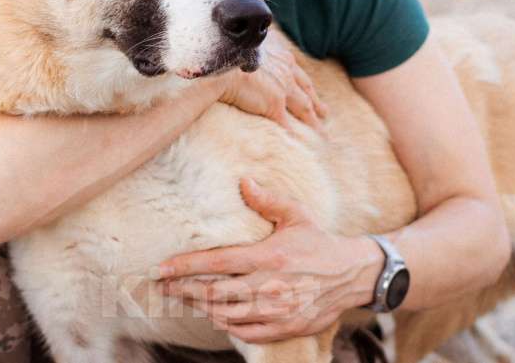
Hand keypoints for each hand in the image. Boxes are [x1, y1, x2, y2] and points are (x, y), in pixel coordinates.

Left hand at [155, 178, 382, 343]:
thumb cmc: (319, 242)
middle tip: (163, 285)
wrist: (352, 275)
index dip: (185, 267)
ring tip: (184, 297)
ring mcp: (276, 310)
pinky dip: (225, 324)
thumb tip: (243, 181)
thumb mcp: (296, 215)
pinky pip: (245, 332)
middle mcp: (269, 286)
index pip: (216, 263)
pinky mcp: (284, 327)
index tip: (161, 268)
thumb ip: (267, 200)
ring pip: (225, 315)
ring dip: (200, 307)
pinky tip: (214, 314)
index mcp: (269, 257)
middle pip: (214, 293)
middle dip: (183, 290)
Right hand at [219, 29, 327, 130]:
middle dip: (316, 102)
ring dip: (313, 121)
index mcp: (282, 58)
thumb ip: (255, 51)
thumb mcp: (248, 47)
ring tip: (320, 132)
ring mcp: (283, 89)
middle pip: (306, 90)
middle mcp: (287, 71)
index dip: (306, 85)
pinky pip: (287, 124)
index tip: (311, 93)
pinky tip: (297, 144)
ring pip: (304, 108)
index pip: (298, 74)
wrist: (222, 65)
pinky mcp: (274, 105)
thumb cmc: (228, 53)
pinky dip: (293, 135)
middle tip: (325, 113)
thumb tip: (250, 52)